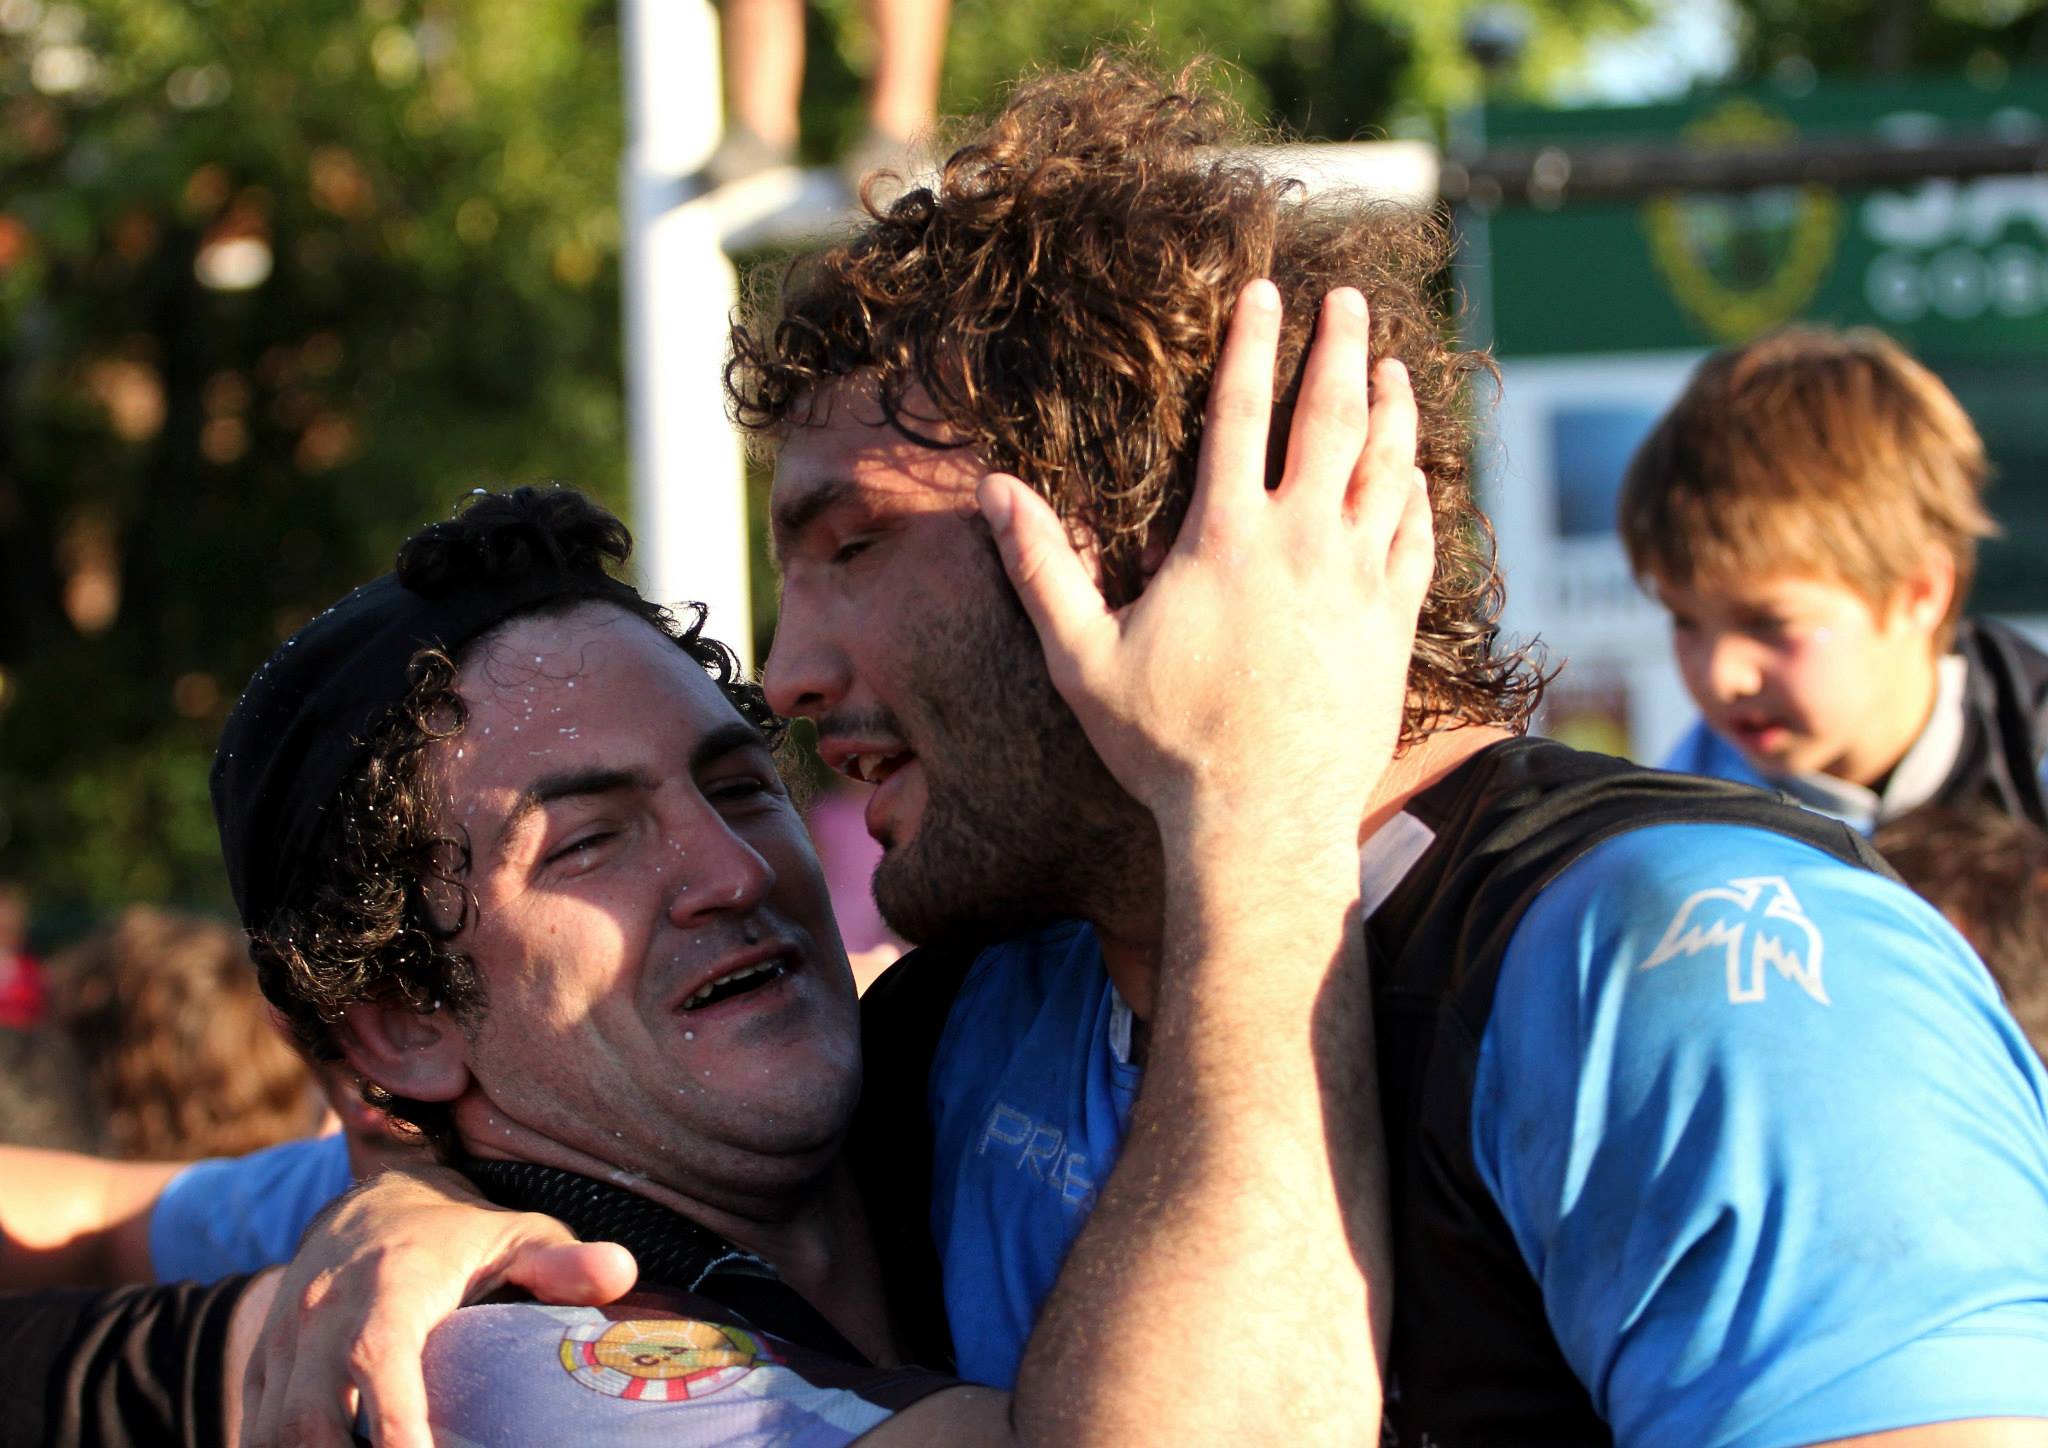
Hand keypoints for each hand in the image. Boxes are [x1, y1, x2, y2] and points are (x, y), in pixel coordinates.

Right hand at [238, 1165, 635, 1447]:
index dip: (395, 1429)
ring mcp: (282, 1343)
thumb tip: (622, 1273)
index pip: (376, 1360)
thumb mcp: (519, 1236)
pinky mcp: (262, 1369)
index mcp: (387, 1285)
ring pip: (269, 1434)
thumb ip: (563, 1262)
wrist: (367, 1206)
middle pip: (305, 1420)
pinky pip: (255, 1431)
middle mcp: (321, 1314)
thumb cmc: (459, 1237)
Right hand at [978, 280, 1431, 838]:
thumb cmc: (1164, 744)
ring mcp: (1357, 581)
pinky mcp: (1393, 624)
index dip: (1252, 343)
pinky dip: (1420, 494)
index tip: (1265, 291)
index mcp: (1225, 537)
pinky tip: (1419, 472)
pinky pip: (1417, 538)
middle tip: (1345, 300)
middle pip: (1329, 418)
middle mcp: (1300, 542)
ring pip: (1388, 468)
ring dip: (1391, 409)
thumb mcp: (1080, 657)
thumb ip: (1040, 567)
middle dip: (1337, 347)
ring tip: (1391, 365)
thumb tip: (992, 490)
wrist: (1262, 820)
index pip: (1240, 413)